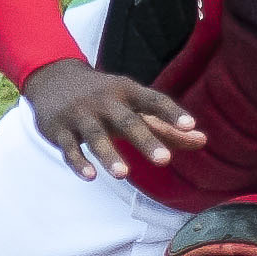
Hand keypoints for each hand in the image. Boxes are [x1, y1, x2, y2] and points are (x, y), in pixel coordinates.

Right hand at [22, 60, 207, 180]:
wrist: (53, 79)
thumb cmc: (106, 98)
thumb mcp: (134, 106)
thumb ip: (166, 127)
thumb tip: (203, 141)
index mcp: (127, 93)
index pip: (154, 100)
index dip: (172, 112)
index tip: (191, 126)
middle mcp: (104, 102)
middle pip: (127, 121)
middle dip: (145, 140)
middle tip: (165, 160)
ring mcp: (80, 115)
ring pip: (95, 136)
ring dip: (108, 154)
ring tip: (123, 175)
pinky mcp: (59, 130)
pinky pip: (69, 148)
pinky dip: (78, 162)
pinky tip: (91, 176)